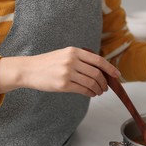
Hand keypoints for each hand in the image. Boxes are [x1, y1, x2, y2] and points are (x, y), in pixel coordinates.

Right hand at [0, 47, 119, 96]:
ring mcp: (68, 73)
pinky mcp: (63, 85)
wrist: (29, 70)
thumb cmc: (47, 63)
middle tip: (106, 88)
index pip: (98, 60)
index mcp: (74, 51)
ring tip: (99, 92)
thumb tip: (99, 69)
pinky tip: (91, 94)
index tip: (116, 75)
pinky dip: (90, 93)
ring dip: (98, 89)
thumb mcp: (64, 54)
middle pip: (97, 74)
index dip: (110, 69)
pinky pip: (83, 90)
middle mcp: (72, 61)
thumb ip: (80, 59)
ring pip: (91, 83)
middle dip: (104, 83)